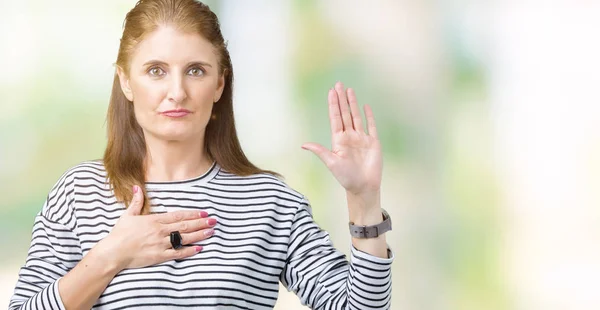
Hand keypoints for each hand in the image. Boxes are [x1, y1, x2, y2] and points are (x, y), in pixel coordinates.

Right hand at [99, 185, 216, 270]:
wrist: (113, 252)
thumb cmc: (120, 234)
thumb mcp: (128, 215)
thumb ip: (136, 201)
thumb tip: (137, 187)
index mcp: (154, 220)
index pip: (178, 215)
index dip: (192, 214)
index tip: (204, 212)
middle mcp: (160, 231)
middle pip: (185, 226)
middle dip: (201, 223)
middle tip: (214, 221)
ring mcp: (161, 244)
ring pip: (184, 238)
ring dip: (199, 235)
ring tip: (211, 232)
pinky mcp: (159, 256)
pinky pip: (178, 253)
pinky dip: (189, 251)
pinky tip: (199, 248)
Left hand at [302, 82, 381, 200]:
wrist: (363, 187)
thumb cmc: (346, 177)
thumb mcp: (331, 162)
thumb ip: (320, 151)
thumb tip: (303, 144)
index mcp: (339, 140)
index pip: (335, 118)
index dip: (333, 105)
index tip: (331, 92)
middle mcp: (350, 136)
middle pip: (345, 113)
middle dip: (341, 99)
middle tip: (338, 84)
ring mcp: (361, 138)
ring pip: (356, 117)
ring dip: (353, 103)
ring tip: (349, 90)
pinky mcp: (373, 143)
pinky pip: (371, 126)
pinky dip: (369, 116)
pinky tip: (365, 106)